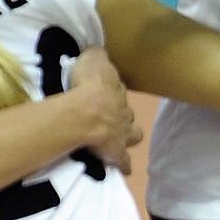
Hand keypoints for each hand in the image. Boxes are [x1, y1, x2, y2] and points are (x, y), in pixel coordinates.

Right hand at [69, 46, 141, 174]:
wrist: (86, 111)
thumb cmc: (87, 84)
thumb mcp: (93, 59)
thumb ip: (97, 55)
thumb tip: (99, 51)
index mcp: (117, 90)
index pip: (117, 89)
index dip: (111, 91)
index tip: (103, 93)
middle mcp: (124, 111)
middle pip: (128, 112)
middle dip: (122, 114)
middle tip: (110, 116)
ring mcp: (122, 133)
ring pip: (133, 135)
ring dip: (128, 136)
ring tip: (121, 139)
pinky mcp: (116, 152)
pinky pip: (122, 160)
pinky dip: (123, 164)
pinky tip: (123, 169)